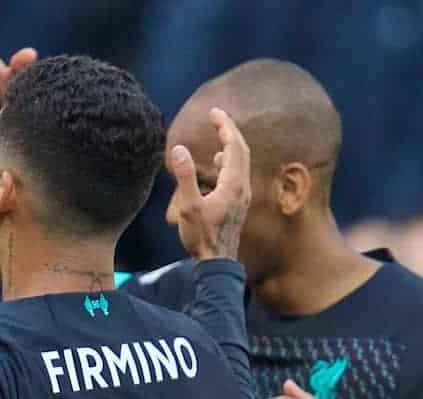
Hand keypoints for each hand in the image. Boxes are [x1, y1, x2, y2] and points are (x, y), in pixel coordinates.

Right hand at [171, 108, 250, 261]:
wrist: (218, 262)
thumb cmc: (202, 236)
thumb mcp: (189, 206)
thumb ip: (185, 176)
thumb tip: (179, 149)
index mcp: (233, 184)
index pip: (233, 146)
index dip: (224, 126)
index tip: (214, 112)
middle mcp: (242, 186)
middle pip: (242, 150)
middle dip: (230, 130)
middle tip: (216, 116)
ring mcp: (242, 195)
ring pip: (241, 161)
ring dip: (231, 144)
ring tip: (219, 134)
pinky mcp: (238, 203)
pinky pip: (237, 173)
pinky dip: (229, 160)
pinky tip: (218, 162)